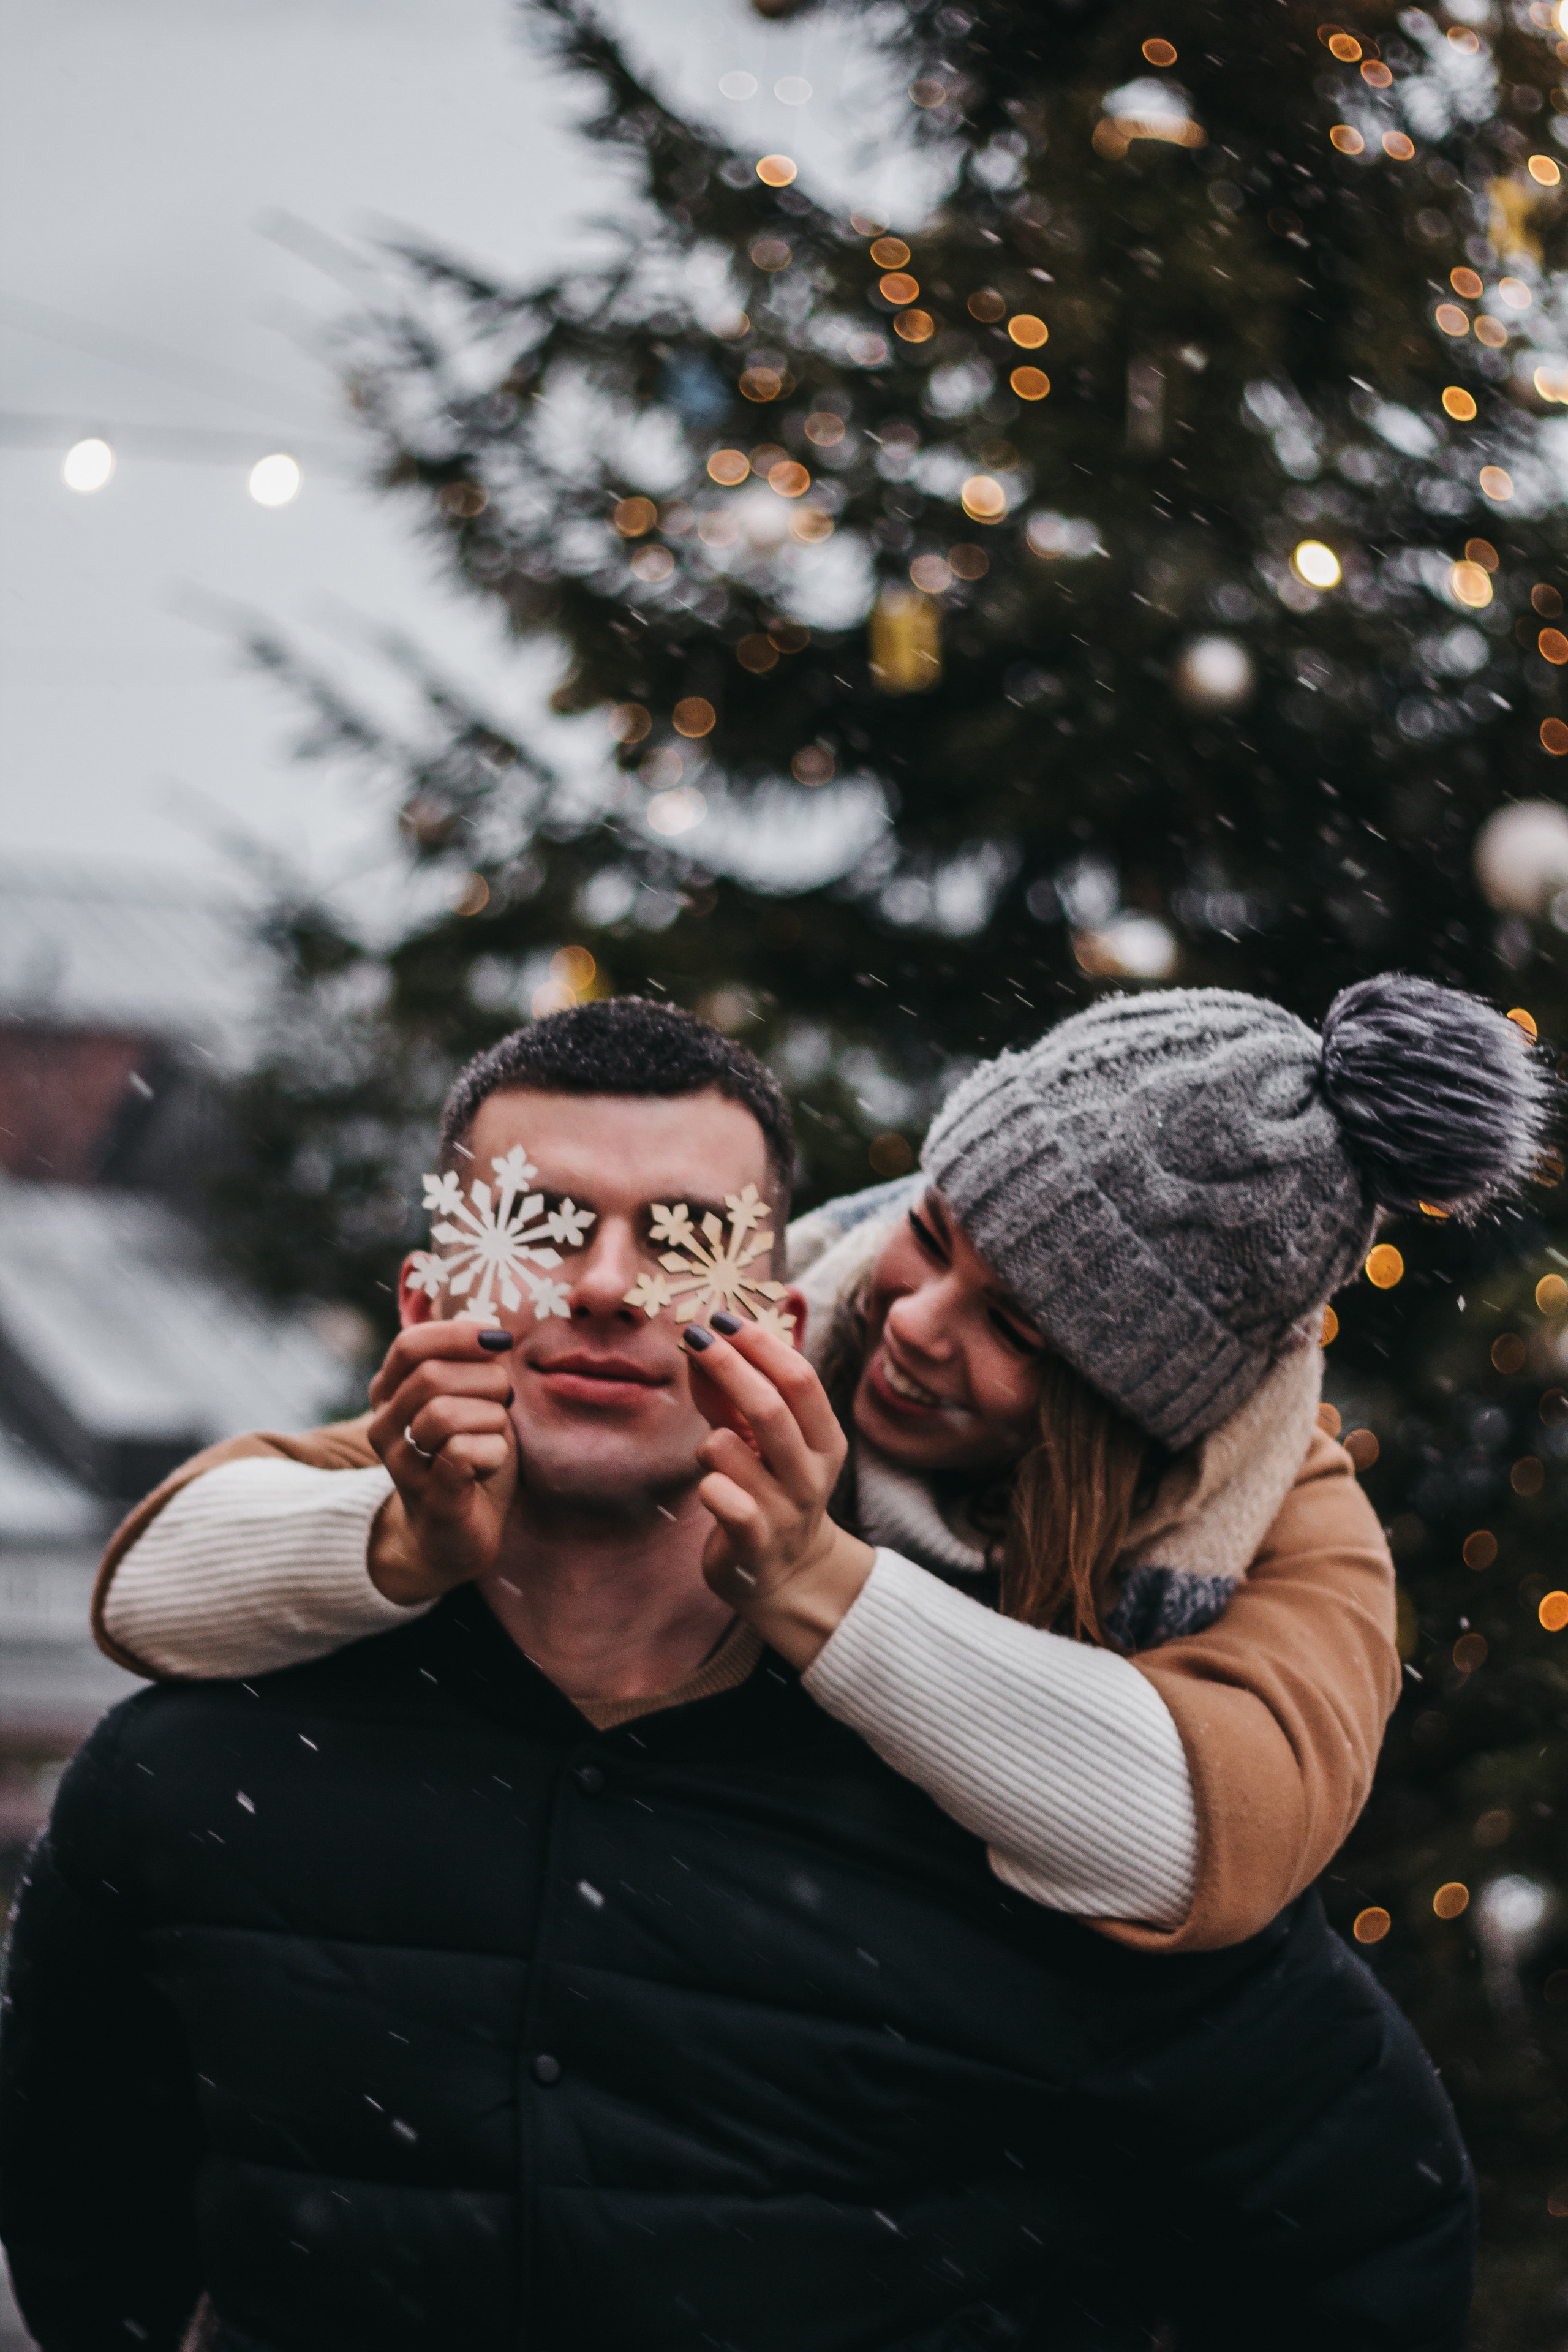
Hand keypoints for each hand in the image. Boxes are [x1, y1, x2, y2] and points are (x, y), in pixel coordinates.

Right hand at [365, 1322, 518, 1603]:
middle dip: (487, 1382)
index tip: (499, 1341)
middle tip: (503, 1403)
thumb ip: (476, 1365)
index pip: (410, 1345)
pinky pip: (463, 1454)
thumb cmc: (470, 1457)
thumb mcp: (473, 1401)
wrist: (455, 1534)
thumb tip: (495, 1333)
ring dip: (492, 1419)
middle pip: (433, 1377)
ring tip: (494, 1437)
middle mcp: (384, 1426)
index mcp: (391, 1393)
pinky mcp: (429, 1497)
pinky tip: (492, 1464)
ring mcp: (401, 1465)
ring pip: (446, 1414)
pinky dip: (493, 1452)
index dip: (458, 1335)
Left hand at [683, 1316, 874, 1669]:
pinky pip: (722, 1497)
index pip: (800, 1379)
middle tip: (694, 1338)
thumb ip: (730, 1392)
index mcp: (825, 1439)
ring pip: (731, 1448)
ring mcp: (786, 1510)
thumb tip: (700, 1338)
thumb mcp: (757, 1438)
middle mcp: (813, 1473)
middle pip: (771, 1407)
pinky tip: (711, 1489)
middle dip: (728, 1365)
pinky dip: (707, 1483)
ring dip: (709, 1440)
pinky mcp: (755, 1542)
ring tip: (714, 1455)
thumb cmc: (766, 1488)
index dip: (760, 1344)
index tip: (722, 1318)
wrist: (783, 1573)